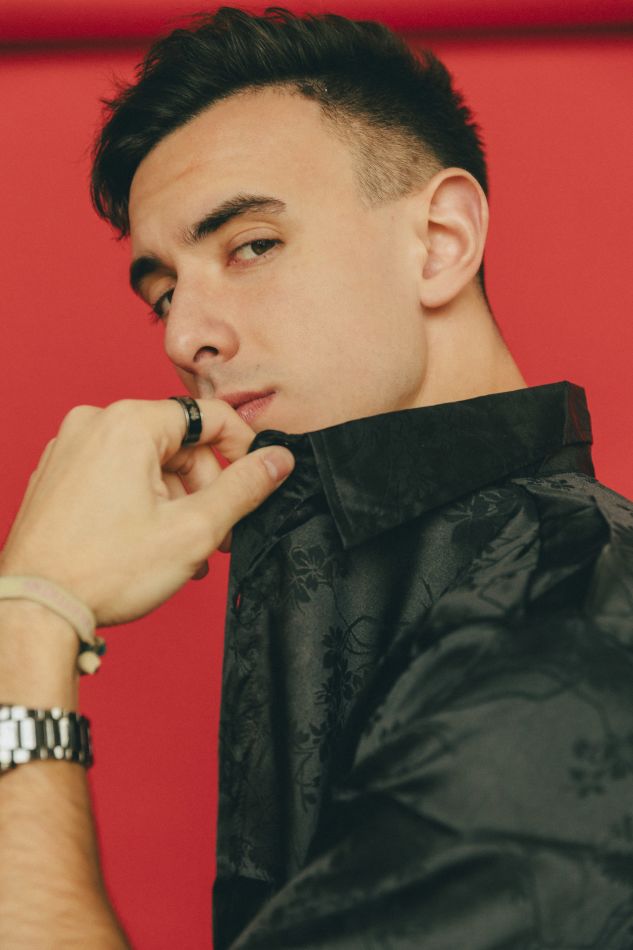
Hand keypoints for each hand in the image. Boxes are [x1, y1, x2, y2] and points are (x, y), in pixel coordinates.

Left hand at [0, 398, 293, 626]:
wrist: (35, 609)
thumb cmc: (106, 571)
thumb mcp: (194, 529)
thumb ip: (244, 488)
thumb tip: (278, 459)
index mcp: (128, 424)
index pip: (209, 417)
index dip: (244, 450)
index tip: (257, 482)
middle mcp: (93, 424)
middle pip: (178, 443)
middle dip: (204, 489)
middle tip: (217, 537)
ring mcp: (69, 449)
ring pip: (147, 462)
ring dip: (175, 502)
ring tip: (183, 551)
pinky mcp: (56, 475)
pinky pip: (115, 474)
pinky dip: (141, 502)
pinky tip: (149, 544)